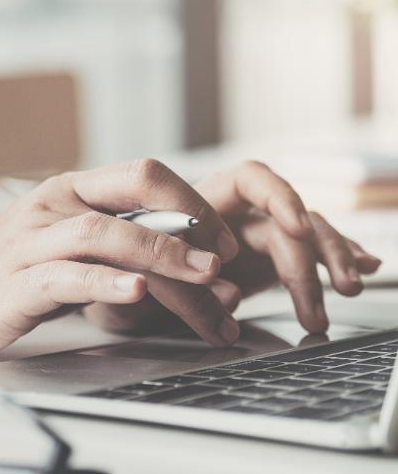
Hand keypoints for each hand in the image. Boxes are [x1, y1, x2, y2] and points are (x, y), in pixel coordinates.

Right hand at [0, 160, 238, 361]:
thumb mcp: (51, 248)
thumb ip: (100, 246)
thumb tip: (165, 265)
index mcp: (66, 194)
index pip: (143, 176)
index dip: (191, 203)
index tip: (222, 241)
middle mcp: (53, 207)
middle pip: (134, 194)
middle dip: (191, 222)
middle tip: (227, 261)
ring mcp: (31, 244)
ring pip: (105, 235)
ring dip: (162, 254)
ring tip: (204, 277)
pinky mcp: (14, 284)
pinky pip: (65, 277)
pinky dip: (105, 282)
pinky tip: (136, 290)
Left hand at [84, 161, 381, 335]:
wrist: (112, 295)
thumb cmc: (111, 278)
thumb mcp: (118, 280)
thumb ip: (155, 279)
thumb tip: (206, 290)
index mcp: (198, 201)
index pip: (250, 178)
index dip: (277, 197)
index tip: (293, 229)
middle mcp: (231, 213)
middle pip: (288, 212)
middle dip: (311, 248)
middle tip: (322, 290)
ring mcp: (252, 237)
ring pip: (305, 234)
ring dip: (330, 259)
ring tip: (349, 290)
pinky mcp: (262, 264)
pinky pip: (307, 257)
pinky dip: (335, 262)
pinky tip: (362, 273)